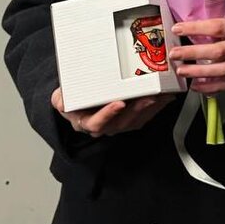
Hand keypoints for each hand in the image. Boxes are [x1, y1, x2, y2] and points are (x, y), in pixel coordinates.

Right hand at [50, 87, 175, 137]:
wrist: (78, 102)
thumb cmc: (72, 100)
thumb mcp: (60, 99)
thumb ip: (60, 100)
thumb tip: (60, 99)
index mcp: (86, 122)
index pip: (97, 122)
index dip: (108, 114)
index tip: (118, 103)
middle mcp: (103, 126)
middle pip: (122, 122)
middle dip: (137, 110)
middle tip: (147, 97)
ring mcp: (117, 124)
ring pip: (135, 121)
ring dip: (149, 109)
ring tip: (159, 96)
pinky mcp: (129, 120)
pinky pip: (144, 117)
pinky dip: (155, 108)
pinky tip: (164, 98)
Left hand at [167, 14, 224, 93]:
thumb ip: (213, 23)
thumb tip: (185, 27)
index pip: (217, 27)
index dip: (196, 28)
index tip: (178, 29)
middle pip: (217, 51)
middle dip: (193, 53)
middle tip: (175, 54)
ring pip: (220, 70)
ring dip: (198, 72)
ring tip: (181, 70)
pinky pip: (224, 84)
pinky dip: (208, 87)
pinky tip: (194, 85)